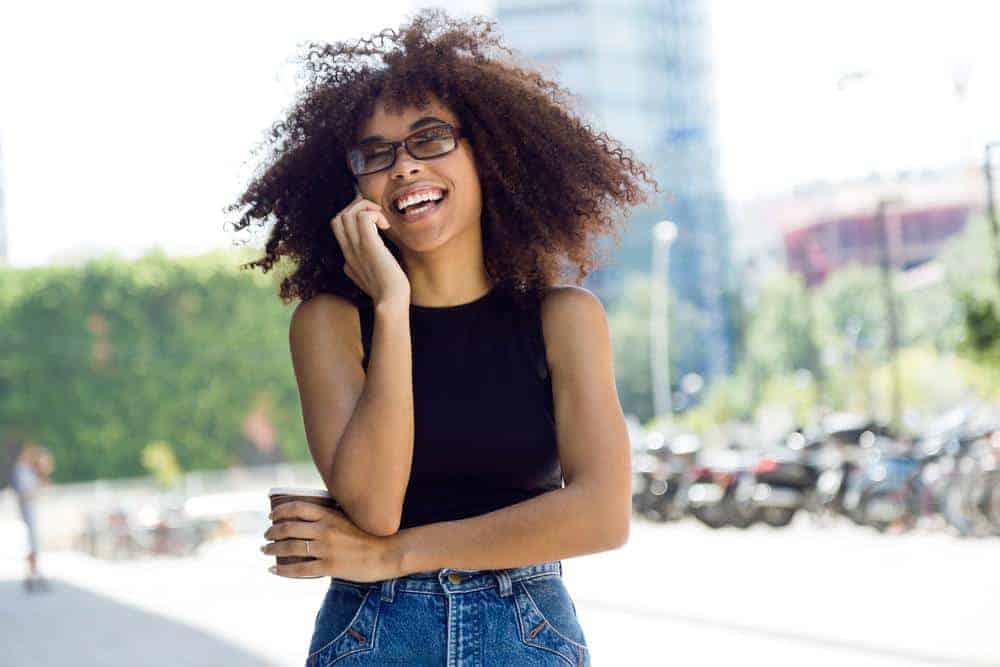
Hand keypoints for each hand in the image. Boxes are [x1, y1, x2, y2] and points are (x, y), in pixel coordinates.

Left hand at [261, 501, 400, 581]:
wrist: (388, 552)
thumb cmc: (370, 535)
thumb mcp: (349, 518)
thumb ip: (331, 517)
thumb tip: (313, 517)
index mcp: (329, 515)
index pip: (296, 508)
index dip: (279, 511)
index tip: (271, 515)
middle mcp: (324, 530)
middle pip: (288, 528)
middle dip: (271, 532)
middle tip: (265, 536)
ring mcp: (326, 549)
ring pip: (289, 548)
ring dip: (272, 549)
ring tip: (265, 550)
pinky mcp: (329, 567)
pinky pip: (299, 569)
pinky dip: (282, 570)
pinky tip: (273, 569)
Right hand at [331, 188, 409, 307]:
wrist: (390, 302)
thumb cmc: (386, 292)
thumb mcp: (365, 278)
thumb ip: (356, 267)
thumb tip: (349, 264)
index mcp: (348, 255)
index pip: (337, 225)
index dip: (353, 215)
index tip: (373, 222)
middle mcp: (348, 249)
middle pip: (339, 216)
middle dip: (359, 209)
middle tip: (378, 219)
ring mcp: (356, 246)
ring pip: (348, 213)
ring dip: (367, 209)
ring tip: (382, 221)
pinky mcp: (369, 245)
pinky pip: (363, 217)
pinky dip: (375, 215)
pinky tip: (386, 226)